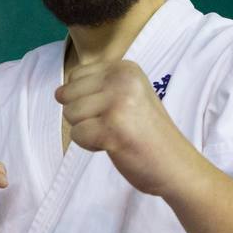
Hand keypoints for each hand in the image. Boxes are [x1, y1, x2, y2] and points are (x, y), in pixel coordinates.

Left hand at [55, 60, 193, 194]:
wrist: (175, 165)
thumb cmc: (147, 133)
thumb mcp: (128, 94)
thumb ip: (96, 87)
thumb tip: (57, 92)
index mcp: (125, 68)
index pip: (76, 76)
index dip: (87, 98)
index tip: (116, 110)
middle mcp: (122, 79)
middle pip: (68, 95)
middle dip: (84, 115)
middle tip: (115, 124)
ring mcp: (118, 102)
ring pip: (70, 115)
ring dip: (87, 130)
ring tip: (116, 134)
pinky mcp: (111, 128)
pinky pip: (77, 135)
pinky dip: (90, 145)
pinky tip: (114, 145)